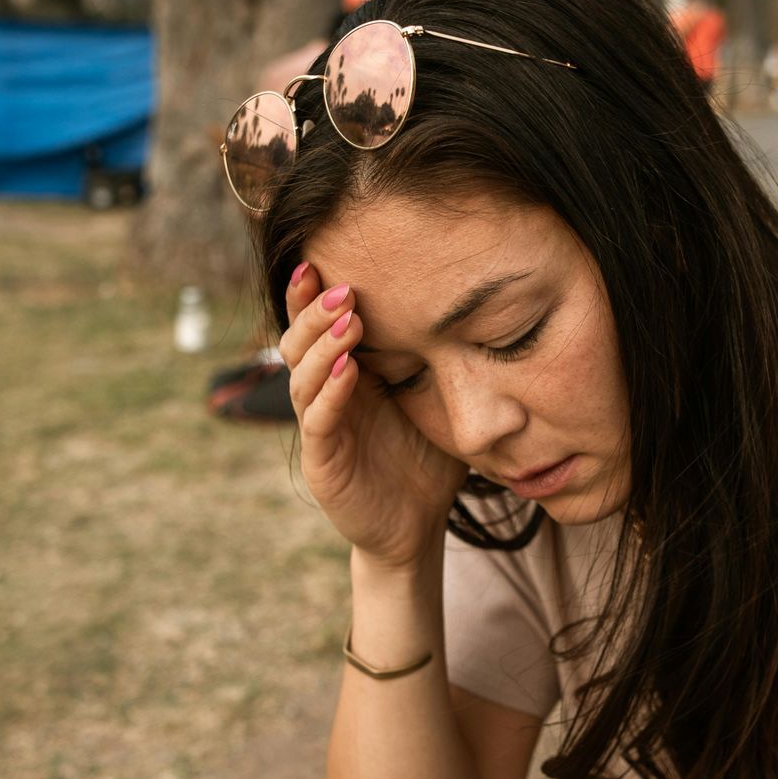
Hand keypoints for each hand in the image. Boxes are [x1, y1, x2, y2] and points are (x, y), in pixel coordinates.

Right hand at [281, 263, 468, 566]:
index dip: (313, 292)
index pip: (319, 323)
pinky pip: (318, 421)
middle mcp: (324, 393)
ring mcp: (320, 427)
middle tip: (341, 285)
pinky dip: (329, 394)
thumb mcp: (438, 399)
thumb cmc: (427, 458)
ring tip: (348, 319)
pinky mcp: (324, 461)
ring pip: (302, 376)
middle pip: (299, 341)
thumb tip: (478, 302)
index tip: (325, 253)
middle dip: (314, 311)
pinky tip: (349, 371)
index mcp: (346, 372)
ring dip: (322, 345)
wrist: (416, 525)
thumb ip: (441, 357)